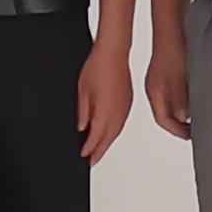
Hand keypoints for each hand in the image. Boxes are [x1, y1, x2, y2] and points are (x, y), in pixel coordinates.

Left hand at [77, 44, 133, 163]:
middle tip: (93, 160)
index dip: (90, 148)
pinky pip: (122, 122)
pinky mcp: (128, 101)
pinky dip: (115, 131)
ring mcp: (125, 107)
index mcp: (106, 110)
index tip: (84, 156)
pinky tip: (110, 132)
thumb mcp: (83, 91)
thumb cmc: (98, 66)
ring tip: (100, 150)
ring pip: (117, 131)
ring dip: (108, 142)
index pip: (97, 136)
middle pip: (109, 138)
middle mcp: (118, 111)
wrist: (114, 51)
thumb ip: (83, 112)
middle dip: (100, 151)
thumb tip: (82, 127)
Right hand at [147, 36, 192, 141]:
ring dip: (185, 113)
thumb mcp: (179, 80)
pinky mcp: (172, 74)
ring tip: (198, 118)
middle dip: (181, 125)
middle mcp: (157, 89)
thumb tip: (183, 118)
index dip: (176, 130)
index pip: (163, 119)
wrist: (174, 29)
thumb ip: (180, 101)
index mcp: (155, 93)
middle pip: (167, 114)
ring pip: (173, 104)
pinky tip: (198, 99)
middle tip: (195, 130)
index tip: (190, 135)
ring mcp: (164, 81)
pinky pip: (179, 94)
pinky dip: (188, 101)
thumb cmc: (174, 50)